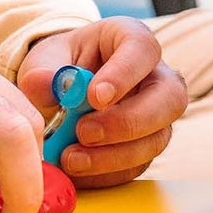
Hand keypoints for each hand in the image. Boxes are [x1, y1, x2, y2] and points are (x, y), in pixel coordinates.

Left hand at [17, 16, 186, 187]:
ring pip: (158, 138)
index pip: (143, 49)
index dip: (124, 74)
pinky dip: (107, 172)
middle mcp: (155, 76)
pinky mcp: (146, 146)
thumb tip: (42, 83)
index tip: (95, 96)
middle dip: (127, 122)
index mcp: (131, 39)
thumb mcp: (45, 59)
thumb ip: (43, 70)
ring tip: (72, 158)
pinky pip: (139, 165)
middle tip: (84, 132)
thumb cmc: (60, 66)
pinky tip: (79, 169)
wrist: (61, 91)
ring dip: (115, 155)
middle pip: (170, 97)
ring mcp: (157, 114)